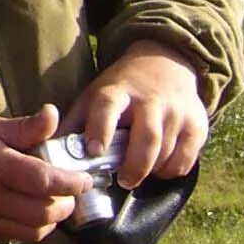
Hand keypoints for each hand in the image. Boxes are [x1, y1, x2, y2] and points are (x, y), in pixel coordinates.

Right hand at [0, 107, 95, 241]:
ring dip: (52, 221)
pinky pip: (15, 238)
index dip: (71, 183)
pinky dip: (32, 229)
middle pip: (44, 213)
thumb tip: (54, 115)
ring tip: (55, 204)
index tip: (85, 178)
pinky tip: (33, 213)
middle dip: (67, 205)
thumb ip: (24, 127)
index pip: (44, 182)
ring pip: (33, 231)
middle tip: (72, 192)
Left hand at [69, 41, 209, 187]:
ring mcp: (177, 110)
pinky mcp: (197, 122)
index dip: (100, 129)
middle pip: (147, 137)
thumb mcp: (95, 95)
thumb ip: (74, 122)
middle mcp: (150, 99)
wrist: (165, 62)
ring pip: (167, 151)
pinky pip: (187, 157)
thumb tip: (47, 150)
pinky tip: (159, 168)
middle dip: (135, 165)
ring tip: (138, 173)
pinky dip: (172, 169)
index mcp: (117, 91)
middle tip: (124, 181)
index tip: (94, 151)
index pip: (108, 108)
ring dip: (152, 170)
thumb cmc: (123, 88)